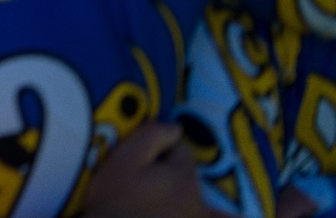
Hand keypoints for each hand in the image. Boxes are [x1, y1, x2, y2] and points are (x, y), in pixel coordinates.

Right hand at [80, 121, 209, 217]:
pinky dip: (219, 216)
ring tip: (153, 198)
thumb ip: (152, 135)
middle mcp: (199, 199)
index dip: (156, 150)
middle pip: (186, 174)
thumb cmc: (114, 199)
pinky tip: (222, 214)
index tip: (137, 160)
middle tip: (140, 182)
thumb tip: (176, 127)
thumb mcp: (124, 158)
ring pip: (193, 196)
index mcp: (184, 175)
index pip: (178, 149)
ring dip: (180, 192)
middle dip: (169, 171)